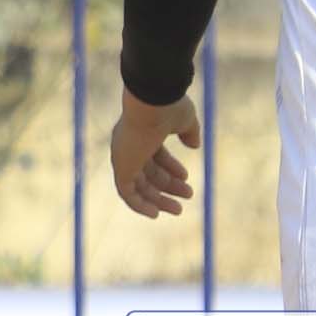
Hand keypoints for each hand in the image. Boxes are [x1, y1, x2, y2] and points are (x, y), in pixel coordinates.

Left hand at [110, 90, 199, 219]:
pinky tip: (155, 214)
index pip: (154, 155)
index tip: (185, 177)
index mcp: (141, 132)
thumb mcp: (184, 119)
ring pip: (138, 186)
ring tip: (179, 209)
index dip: (170, 168)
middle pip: (147, 172)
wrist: (153, 101)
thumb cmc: (168, 106)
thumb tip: (194, 145)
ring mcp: (123, 157)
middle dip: (167, 185)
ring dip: (158, 199)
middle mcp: (129, 145)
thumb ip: (189, 132)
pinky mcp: (121, 167)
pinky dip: (139, 205)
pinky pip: (127, 193)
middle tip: (188, 195)